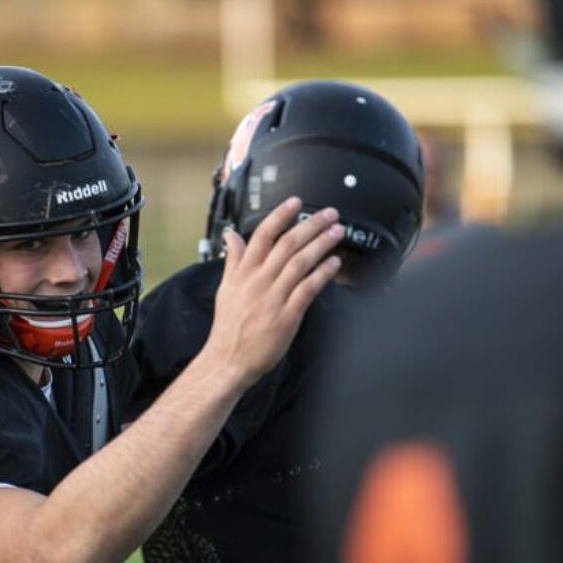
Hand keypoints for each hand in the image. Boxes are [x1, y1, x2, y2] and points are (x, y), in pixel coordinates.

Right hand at [204, 197, 342, 388]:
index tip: (297, 202)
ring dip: (321, 244)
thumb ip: (233, 259)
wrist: (228, 360)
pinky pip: (307, 289)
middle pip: (287, 244)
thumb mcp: (225, 288)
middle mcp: (258, 281)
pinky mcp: (287, 316)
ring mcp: (273, 298)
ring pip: (300, 263)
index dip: (280, 215)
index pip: (262, 235)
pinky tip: (334, 263)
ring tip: (337, 231)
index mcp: (243, 272)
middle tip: (330, 214)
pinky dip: (322, 273)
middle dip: (310, 225)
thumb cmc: (228, 326)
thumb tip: (230, 235)